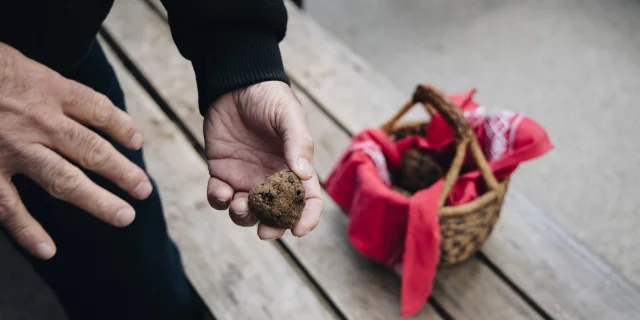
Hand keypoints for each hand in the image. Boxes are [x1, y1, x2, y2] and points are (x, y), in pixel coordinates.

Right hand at [0, 43, 151, 259]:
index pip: (100, 111)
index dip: (123, 128)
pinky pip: (9, 207)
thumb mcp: (22, 64)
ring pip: (64, 181)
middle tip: (144, 190)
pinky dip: (28, 231)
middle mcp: (39, 121)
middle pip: (93, 150)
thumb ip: (50, 86)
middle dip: (123, 173)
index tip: (136, 142)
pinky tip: (48, 249)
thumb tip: (79, 104)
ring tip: (124, 216)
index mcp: (50, 89)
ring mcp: (13, 148)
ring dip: (98, 201)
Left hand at [204, 81, 322, 239]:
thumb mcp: (288, 115)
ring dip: (243, 217)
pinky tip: (221, 191)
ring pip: (247, 212)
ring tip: (239, 204)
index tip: (298, 230)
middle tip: (264, 232)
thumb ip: (297, 143)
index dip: (307, 218)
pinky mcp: (222, 172)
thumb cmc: (268, 97)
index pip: (308, 200)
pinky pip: (219, 197)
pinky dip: (219, 201)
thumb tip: (303, 175)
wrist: (234, 83)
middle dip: (272, 228)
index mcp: (294, 168)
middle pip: (277, 215)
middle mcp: (272, 178)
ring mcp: (246, 178)